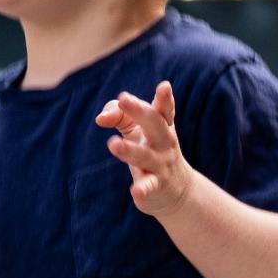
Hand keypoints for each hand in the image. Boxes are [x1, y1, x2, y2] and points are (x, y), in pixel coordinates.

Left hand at [96, 79, 193, 216]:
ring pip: (144, 156)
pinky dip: (144, 188)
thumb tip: (100, 118)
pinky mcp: (155, 186)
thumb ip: (118, 114)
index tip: (164, 86)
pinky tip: (136, 191)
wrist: (177, 192)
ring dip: (129, 150)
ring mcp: (160, 164)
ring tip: (113, 144)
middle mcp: (163, 143)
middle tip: (123, 99)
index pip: (164, 110)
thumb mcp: (137, 129)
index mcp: (162, 125)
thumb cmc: (151, 150)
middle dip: (140, 111)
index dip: (165, 98)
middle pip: (155, 125)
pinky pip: (149, 186)